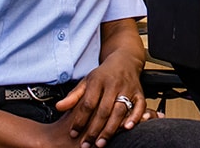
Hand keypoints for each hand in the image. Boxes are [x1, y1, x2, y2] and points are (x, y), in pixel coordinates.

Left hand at [54, 18, 146, 146]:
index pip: (88, 103)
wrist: (125, 60)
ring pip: (119, 111)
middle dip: (94, 130)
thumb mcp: (87, 81)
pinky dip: (135, 117)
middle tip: (87, 145)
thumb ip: (74, 95)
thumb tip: (59, 107)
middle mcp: (113, 84)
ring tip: (101, 143)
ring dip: (111, 129)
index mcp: (98, 81)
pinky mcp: (139, 92)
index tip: (74, 133)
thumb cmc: (104, 74)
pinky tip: (128, 128)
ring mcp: (128, 88)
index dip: (80, 120)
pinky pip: (140, 106)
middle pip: (103, 110)